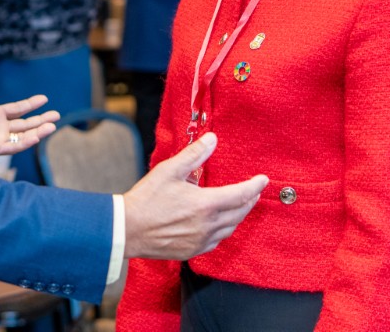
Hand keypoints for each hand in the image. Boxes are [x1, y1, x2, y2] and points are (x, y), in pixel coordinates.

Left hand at [0, 73, 59, 156]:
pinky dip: (27, 142)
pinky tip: (39, 135)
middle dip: (41, 119)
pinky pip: (14, 146)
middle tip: (57, 115)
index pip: (17, 110)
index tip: (44, 99)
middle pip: (25, 124)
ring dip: (39, 131)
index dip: (30, 104)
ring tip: (53, 125)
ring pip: (23, 135)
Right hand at [123, 133, 267, 259]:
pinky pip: (217, 241)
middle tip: (254, 191)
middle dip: (250, 200)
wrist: (126, 229)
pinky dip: (224, 229)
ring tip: (240, 205)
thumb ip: (194, 154)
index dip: (254, 186)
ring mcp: (201, 241)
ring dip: (238, 215)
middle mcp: (208, 226)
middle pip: (240, 213)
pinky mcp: (192, 251)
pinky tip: (219, 224)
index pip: (240, 194)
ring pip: (230, 228)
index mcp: (205, 205)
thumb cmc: (146, 199)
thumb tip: (212, 139)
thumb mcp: (169, 170)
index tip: (263, 179)